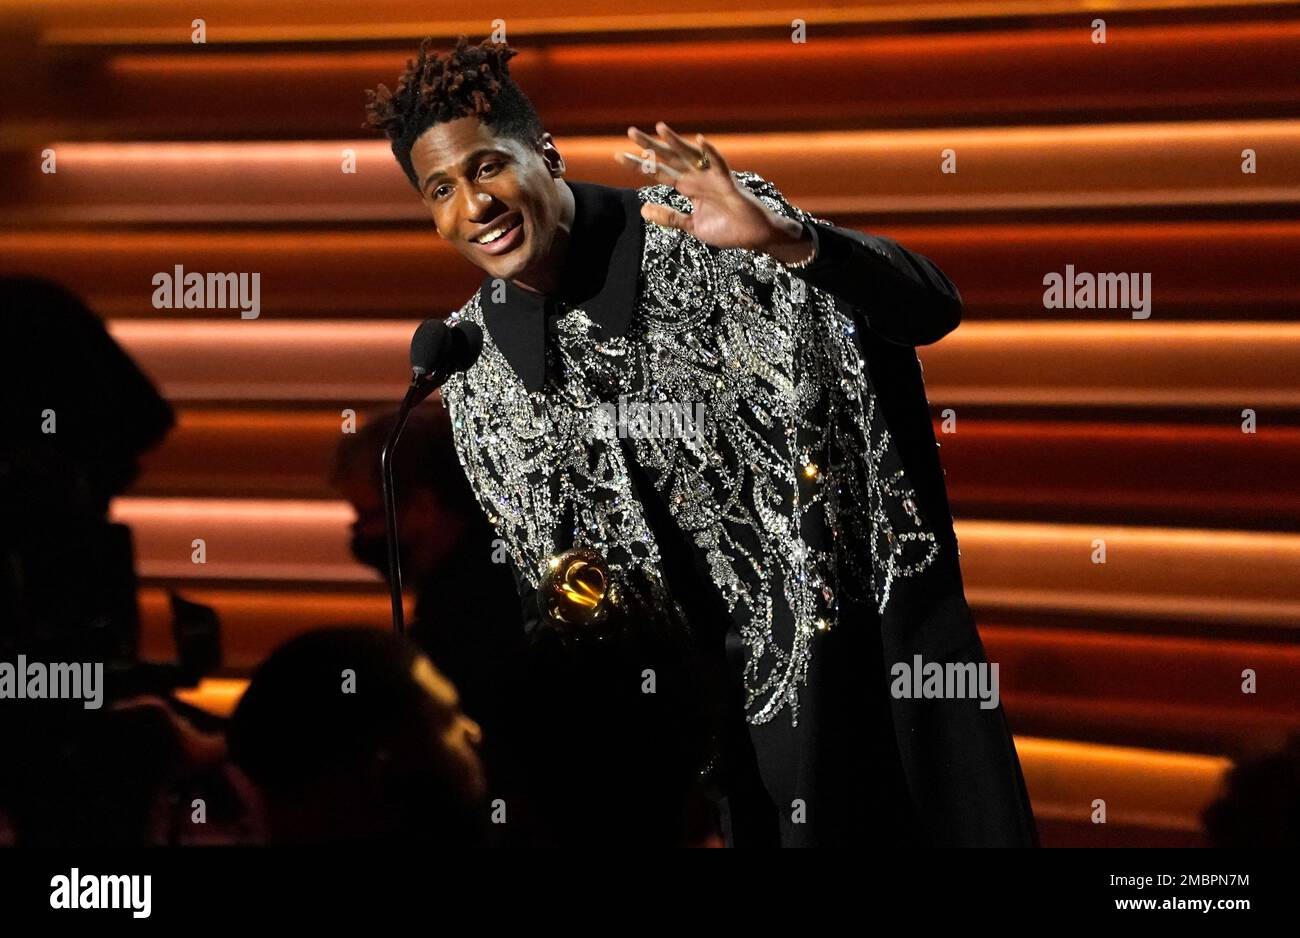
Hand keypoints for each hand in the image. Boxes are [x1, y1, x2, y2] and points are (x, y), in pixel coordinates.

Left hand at [616, 122, 807, 256]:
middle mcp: (698, 178)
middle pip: (669, 159)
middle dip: (650, 147)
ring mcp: (713, 178)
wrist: (754, 237)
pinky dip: (710, 153)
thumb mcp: (691, 226)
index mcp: (688, 187)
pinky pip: (719, 165)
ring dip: (675, 143)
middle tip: (630, 132)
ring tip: (659, 129)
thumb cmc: (727, 229)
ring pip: (691, 156)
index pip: (658, 172)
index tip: (617, 156)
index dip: (639, 165)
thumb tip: (643, 209)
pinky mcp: (729, 184)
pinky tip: (699, 140)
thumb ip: (669, 217)